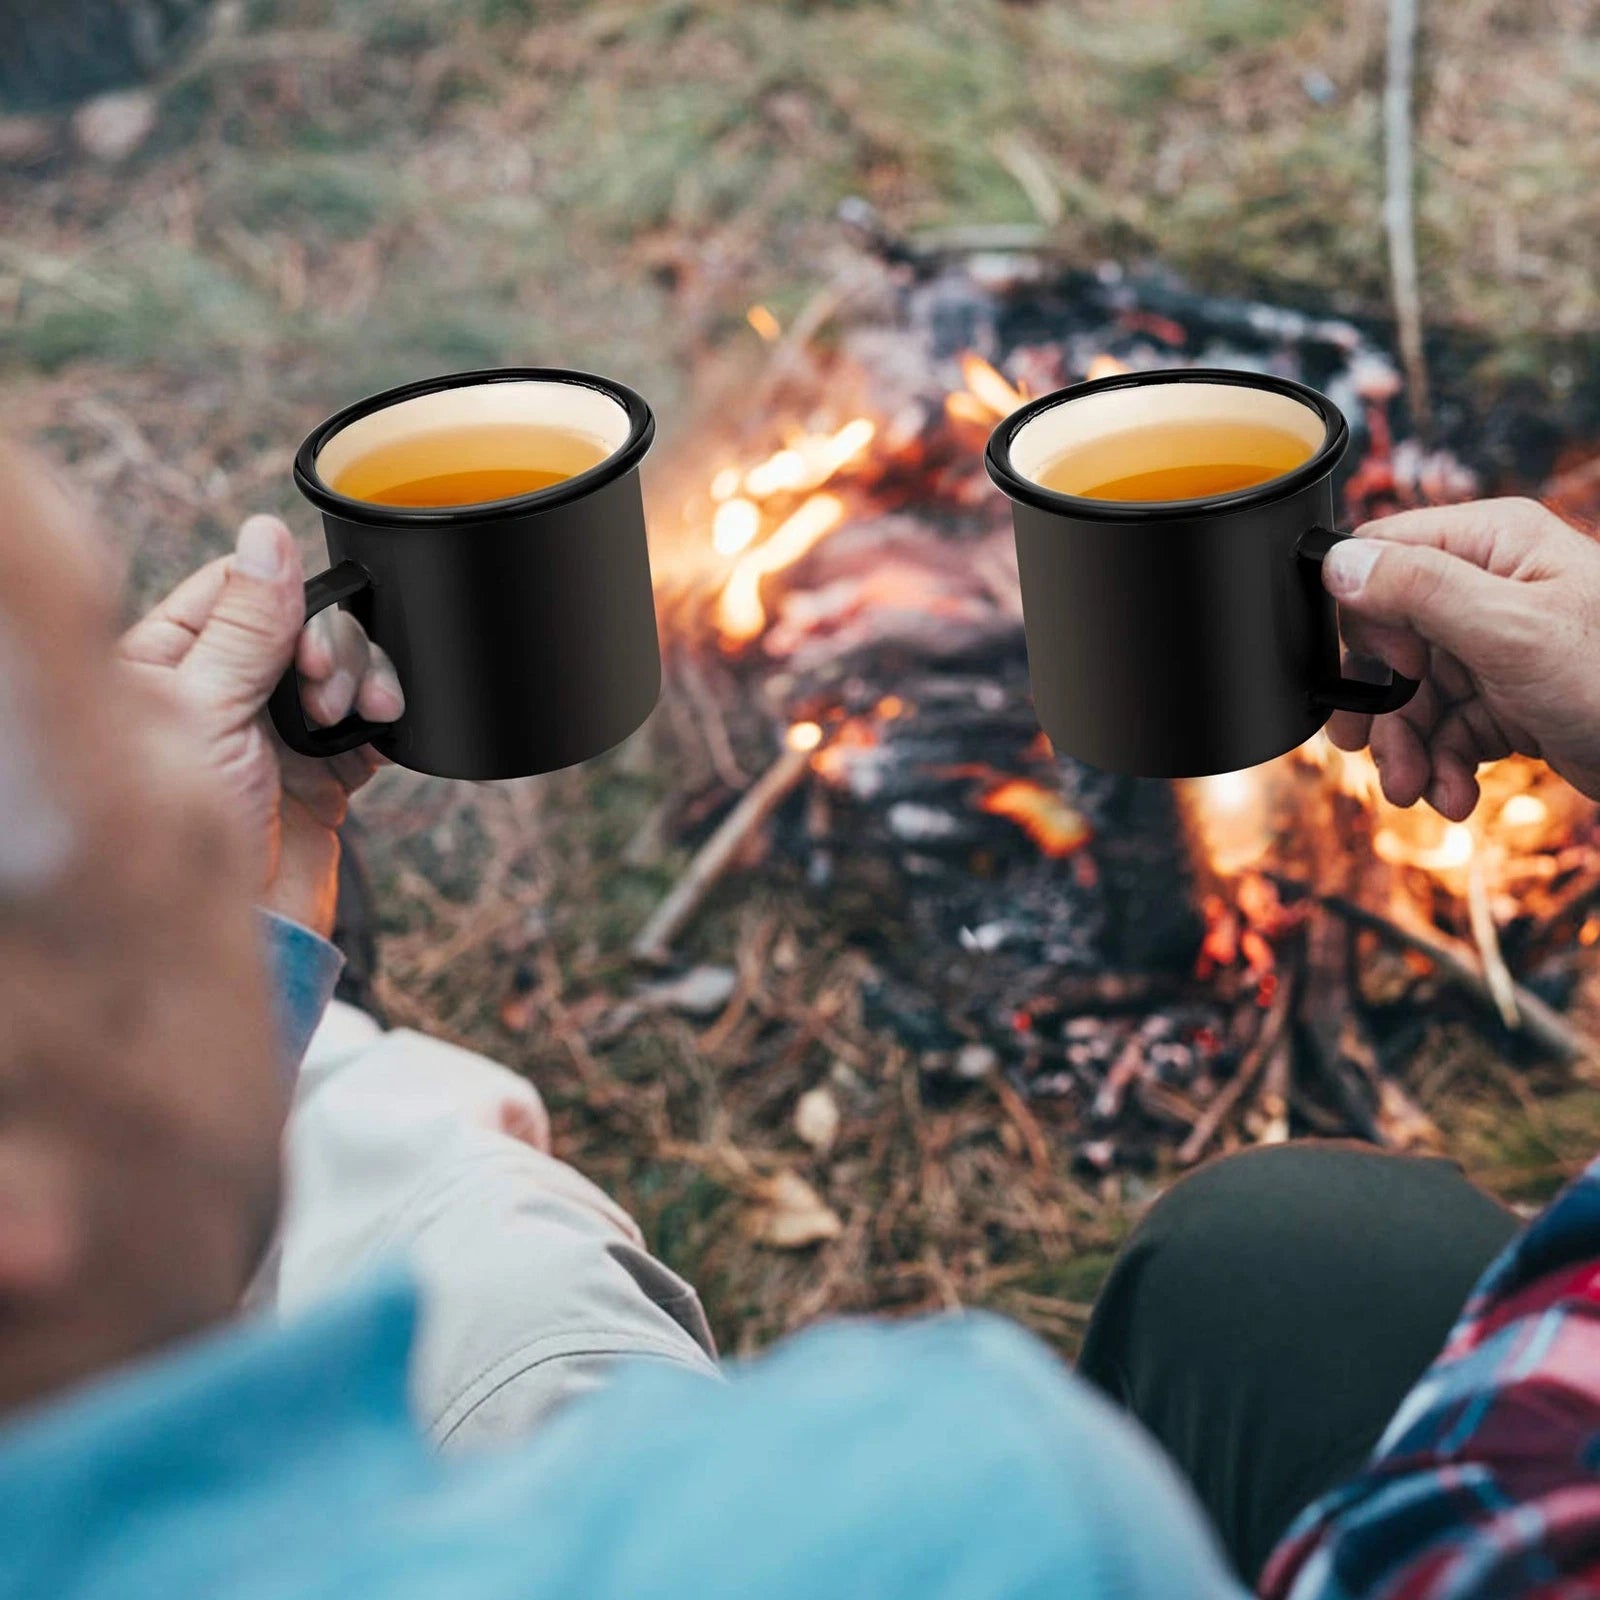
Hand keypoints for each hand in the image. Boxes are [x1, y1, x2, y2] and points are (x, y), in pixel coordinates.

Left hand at [118, 515, 403, 935]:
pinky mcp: (323, 774)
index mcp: (168, 664)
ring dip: (363, 681)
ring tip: (358, 714)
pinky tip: (386, 724)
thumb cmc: (181, 835)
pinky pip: (370, 726)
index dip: (282, 597)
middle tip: (324, 690)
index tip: (304, 631)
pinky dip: (386, 722)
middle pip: (299, 625)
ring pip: (341, 671)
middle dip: (329, 647)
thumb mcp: (204, 712)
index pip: (235, 589)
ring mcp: (275, 734)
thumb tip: (267, 536)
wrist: (237, 933)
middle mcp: (222, 692)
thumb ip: (246, 626)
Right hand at [1320, 497, 1599, 820]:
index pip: (1383, 558)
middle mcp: (1490, 587)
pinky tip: (1455, 794)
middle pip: (1389, 640)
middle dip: (1379, 704)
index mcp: (1492, 543)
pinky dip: (1444, 765)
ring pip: (1414, 694)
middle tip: (1363, 748)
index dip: (1362, 618)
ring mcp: (1498, 646)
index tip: (1377, 668)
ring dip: (1408, 748)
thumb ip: (1418, 590)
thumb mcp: (1509, 630)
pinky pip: (1449, 730)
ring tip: (1416, 789)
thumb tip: (1336, 563)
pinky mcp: (1509, 699)